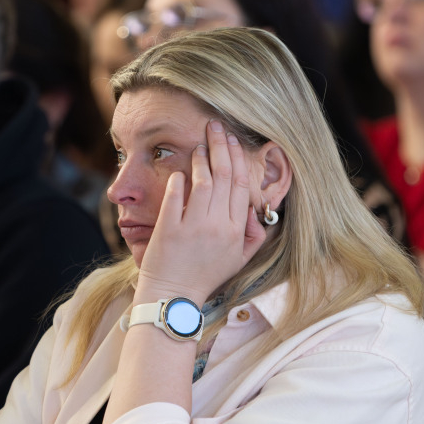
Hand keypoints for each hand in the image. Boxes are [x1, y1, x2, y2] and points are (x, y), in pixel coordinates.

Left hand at [135, 120, 266, 304]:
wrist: (173, 296)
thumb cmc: (205, 276)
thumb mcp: (238, 260)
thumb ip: (253, 235)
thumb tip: (254, 210)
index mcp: (236, 231)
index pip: (241, 186)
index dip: (238, 159)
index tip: (233, 141)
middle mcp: (218, 226)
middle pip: (224, 177)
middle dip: (221, 147)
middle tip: (216, 127)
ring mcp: (193, 227)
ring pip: (203, 182)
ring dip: (202, 158)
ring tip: (200, 143)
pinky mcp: (169, 229)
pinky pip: (175, 196)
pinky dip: (178, 180)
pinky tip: (180, 170)